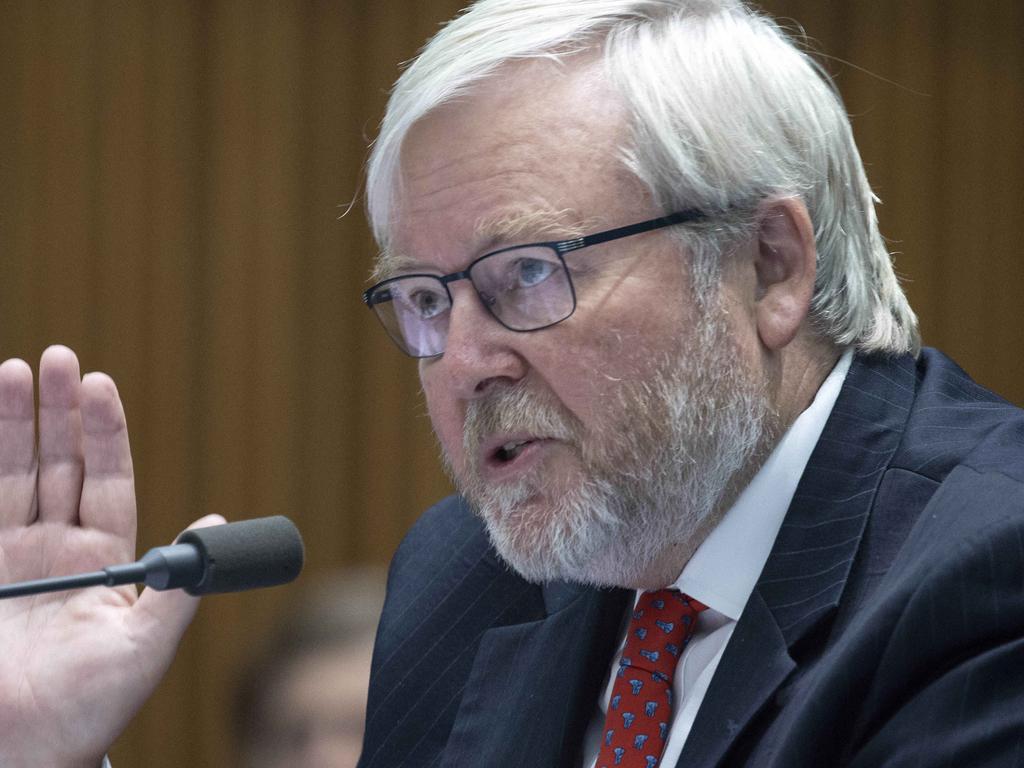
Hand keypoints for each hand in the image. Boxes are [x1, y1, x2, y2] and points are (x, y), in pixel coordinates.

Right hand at [0, 346, 219, 767]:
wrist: (24, 752)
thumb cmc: (89, 707)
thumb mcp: (144, 647)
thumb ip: (178, 589)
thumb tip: (214, 526)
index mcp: (105, 561)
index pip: (108, 481)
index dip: (106, 433)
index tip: (100, 385)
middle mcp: (58, 551)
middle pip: (60, 465)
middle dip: (59, 412)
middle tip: (58, 357)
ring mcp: (13, 560)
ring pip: (14, 475)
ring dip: (14, 424)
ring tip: (17, 369)